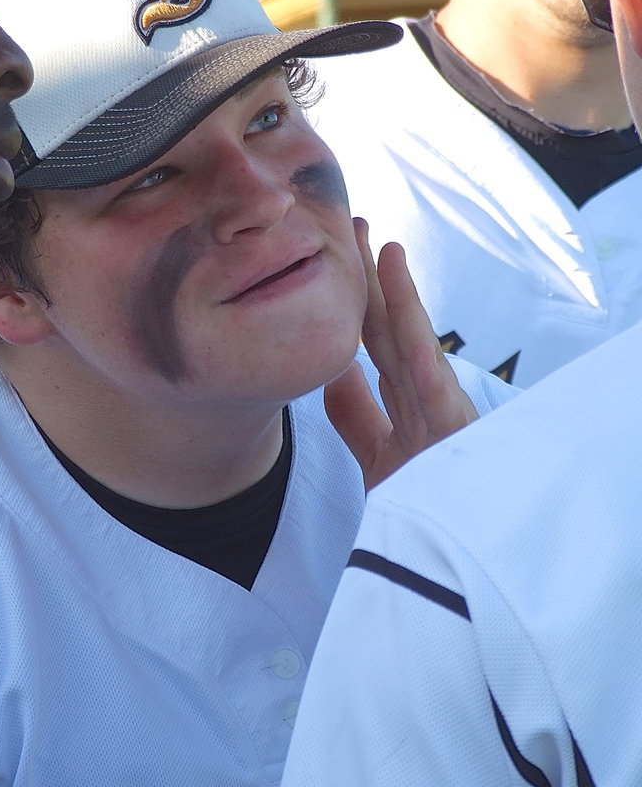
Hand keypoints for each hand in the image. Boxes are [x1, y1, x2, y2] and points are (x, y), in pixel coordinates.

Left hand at [324, 219, 477, 489]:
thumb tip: (334, 369)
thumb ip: (357, 417)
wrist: (450, 559)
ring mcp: (440, 407)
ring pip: (409, 335)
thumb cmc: (423, 511)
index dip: (355, 302)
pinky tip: (402, 288)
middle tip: (350, 227)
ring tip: (377, 242)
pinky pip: (428, 366)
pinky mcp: (452, 423)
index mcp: (407, 403)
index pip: (375, 342)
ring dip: (392, 288)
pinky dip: (415, 326)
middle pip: (389, 327)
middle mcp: (424, 397)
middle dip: (368, 279)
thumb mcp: (377, 458)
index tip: (334, 262)